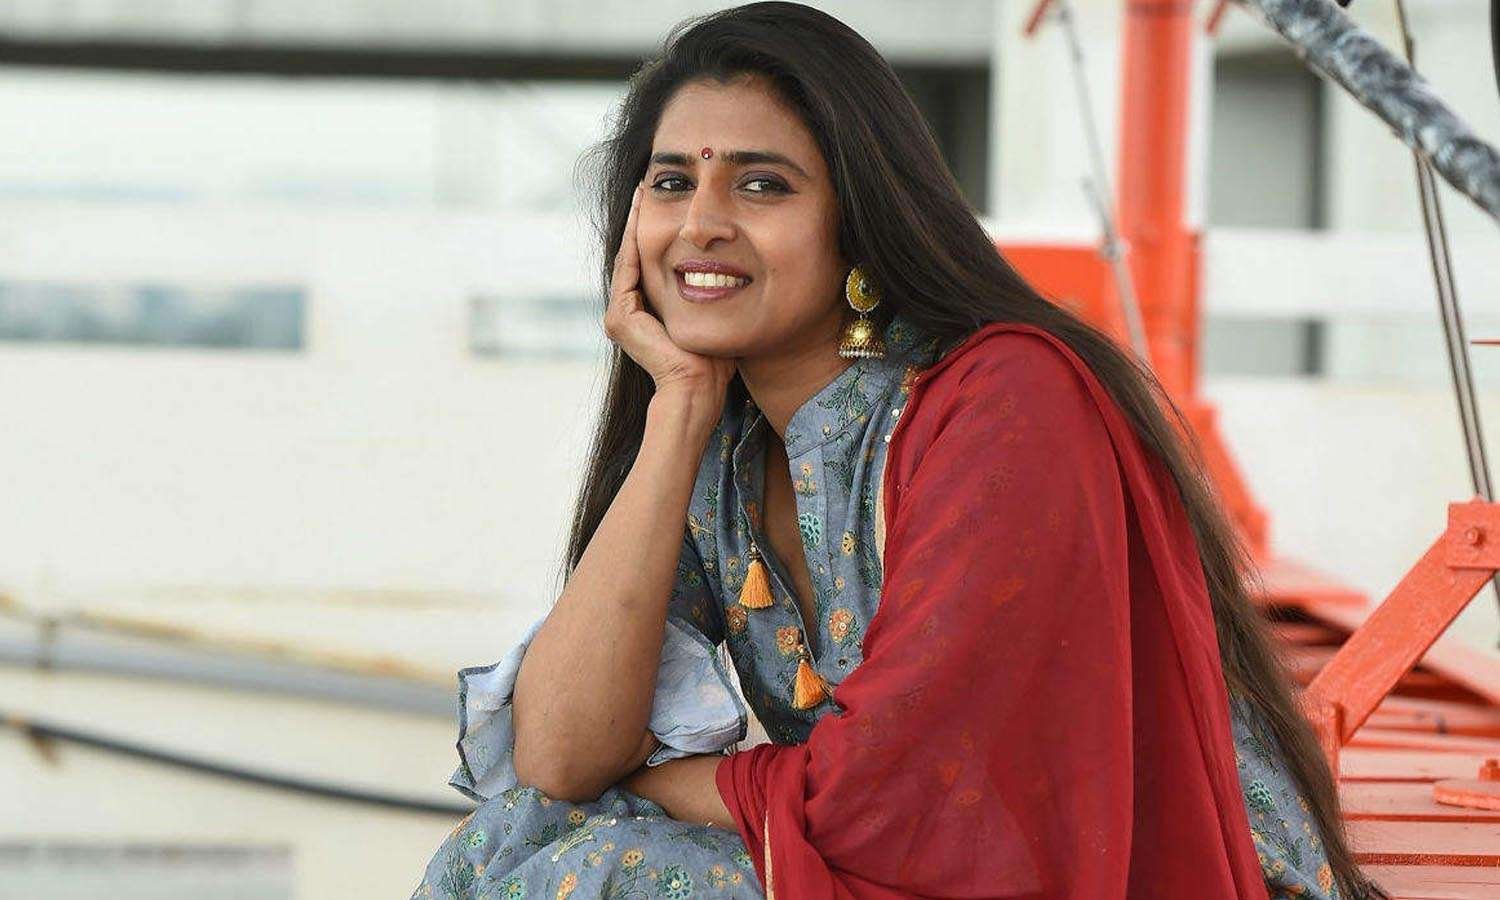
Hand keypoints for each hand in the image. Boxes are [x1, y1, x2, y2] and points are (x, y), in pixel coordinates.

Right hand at [605, 182, 736, 402]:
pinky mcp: (620, 318)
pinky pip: (628, 268)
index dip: (655, 231)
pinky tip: (642, 213)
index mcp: (646, 315)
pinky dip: (634, 240)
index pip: (649, 263)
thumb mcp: (713, 315)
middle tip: (647, 185)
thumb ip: (712, 295)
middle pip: (635, 256)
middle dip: (641, 220)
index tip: (666, 200)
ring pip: (629, 257)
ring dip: (635, 223)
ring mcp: (619, 317)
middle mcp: (627, 315)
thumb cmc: (715, 361)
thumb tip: (735, 270)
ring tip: (643, 191)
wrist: (700, 389)